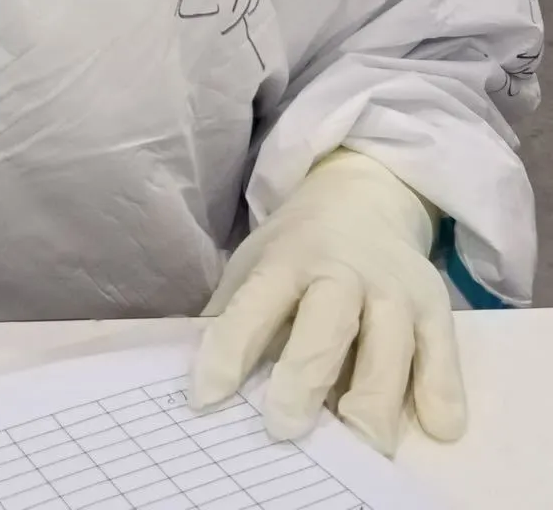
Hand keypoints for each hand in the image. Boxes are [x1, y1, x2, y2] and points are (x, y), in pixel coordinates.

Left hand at [191, 150, 466, 455]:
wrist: (362, 200)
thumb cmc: (296, 253)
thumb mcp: (255, 266)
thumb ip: (232, 317)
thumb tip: (200, 385)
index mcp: (287, 260)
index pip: (255, 304)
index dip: (230, 349)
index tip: (206, 397)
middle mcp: (343, 271)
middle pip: (327, 322)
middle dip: (305, 375)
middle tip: (284, 426)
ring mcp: (394, 289)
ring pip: (391, 345)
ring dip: (375, 397)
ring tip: (360, 444)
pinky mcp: (437, 307)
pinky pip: (443, 355)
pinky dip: (441, 392)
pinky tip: (435, 427)